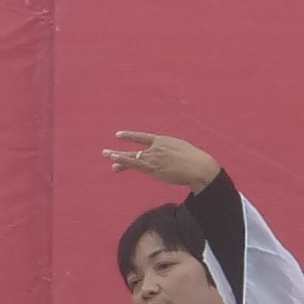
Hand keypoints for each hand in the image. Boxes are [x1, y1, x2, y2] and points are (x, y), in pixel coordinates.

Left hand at [101, 131, 220, 189]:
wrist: (198, 166)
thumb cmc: (195, 160)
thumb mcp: (183, 150)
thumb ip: (174, 151)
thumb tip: (174, 155)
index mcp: (163, 141)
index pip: (143, 137)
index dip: (130, 136)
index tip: (119, 135)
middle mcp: (156, 147)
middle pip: (135, 150)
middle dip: (120, 151)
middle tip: (106, 152)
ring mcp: (153, 157)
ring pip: (132, 157)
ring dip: (117, 157)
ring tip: (106, 155)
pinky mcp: (153, 167)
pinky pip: (135, 164)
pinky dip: (124, 162)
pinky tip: (114, 162)